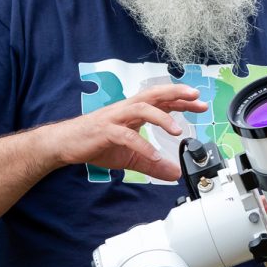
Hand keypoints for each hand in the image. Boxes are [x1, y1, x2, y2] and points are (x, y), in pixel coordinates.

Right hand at [48, 84, 207, 181]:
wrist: (66, 144)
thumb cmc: (96, 142)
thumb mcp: (130, 157)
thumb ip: (152, 165)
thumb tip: (173, 173)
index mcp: (133, 111)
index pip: (162, 100)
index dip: (182, 99)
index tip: (201, 103)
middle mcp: (126, 109)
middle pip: (154, 94)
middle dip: (176, 93)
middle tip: (196, 97)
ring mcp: (115, 118)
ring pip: (141, 108)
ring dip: (162, 117)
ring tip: (178, 129)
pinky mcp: (105, 131)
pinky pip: (126, 136)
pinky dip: (142, 145)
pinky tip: (154, 155)